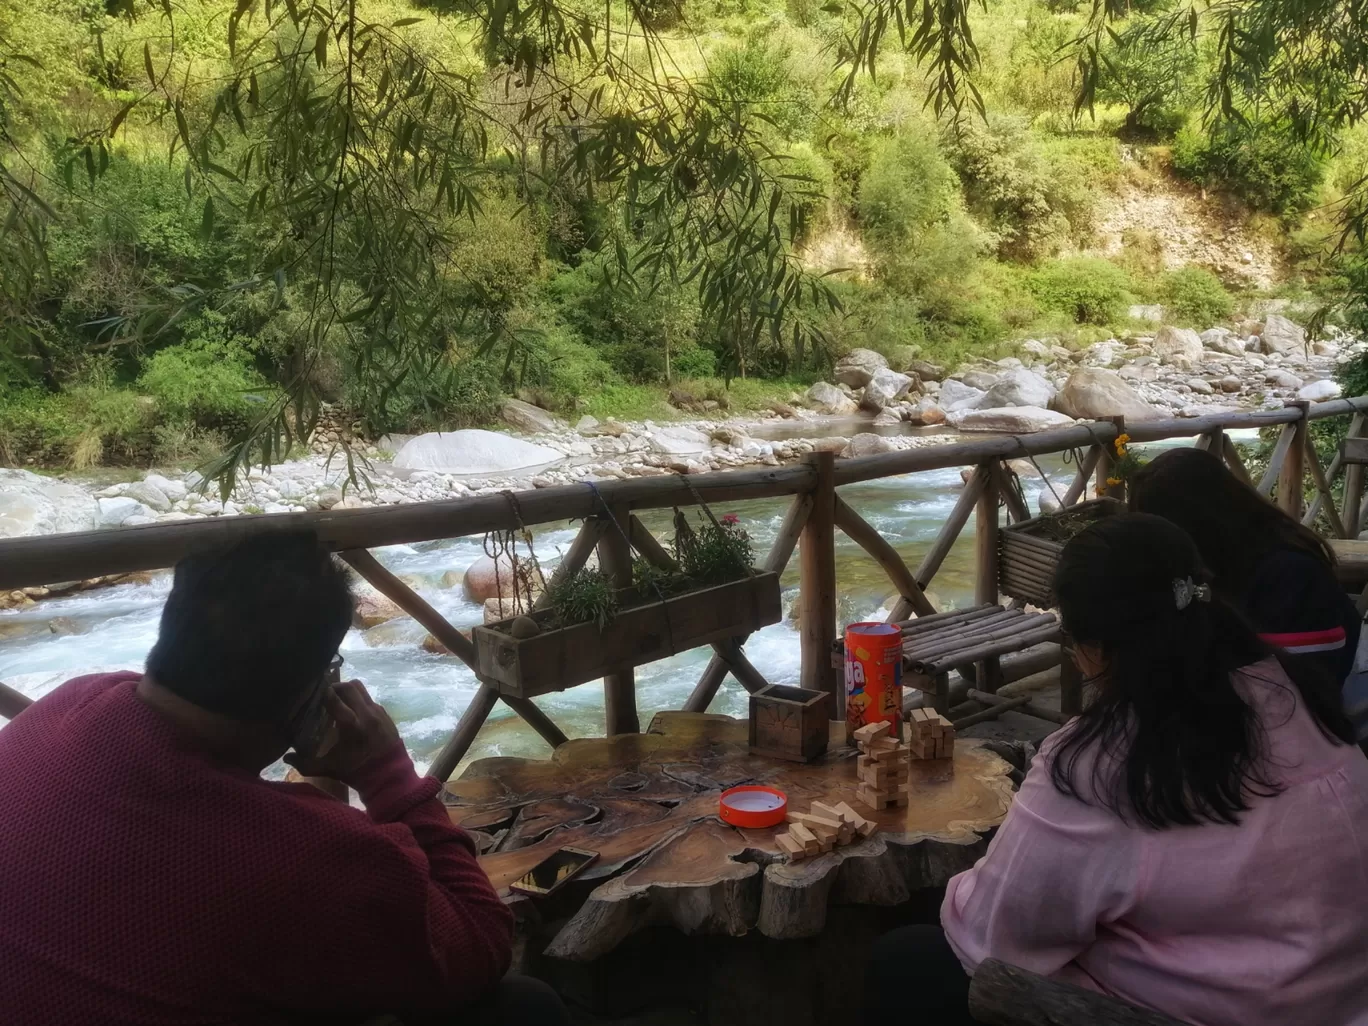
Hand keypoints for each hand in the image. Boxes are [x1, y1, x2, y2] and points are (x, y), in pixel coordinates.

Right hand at [284, 680, 401, 784]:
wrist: (389, 777)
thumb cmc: (356, 772)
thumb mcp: (329, 769)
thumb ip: (305, 764)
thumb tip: (285, 758)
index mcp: (351, 725)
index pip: (334, 698)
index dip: (322, 691)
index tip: (313, 690)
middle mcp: (366, 714)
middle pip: (348, 687)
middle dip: (334, 687)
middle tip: (324, 696)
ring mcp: (378, 712)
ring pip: (360, 688)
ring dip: (347, 690)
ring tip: (337, 700)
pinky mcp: (385, 714)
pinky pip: (369, 698)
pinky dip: (358, 699)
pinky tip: (351, 711)